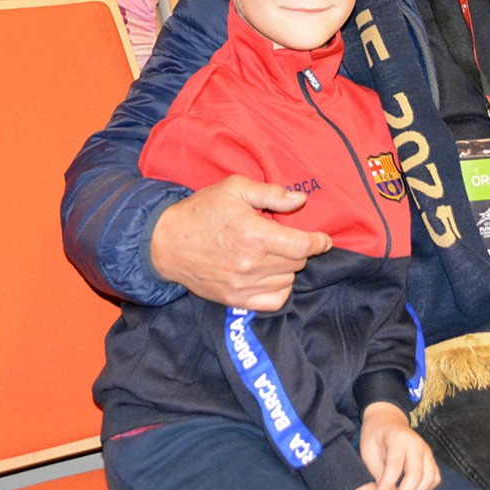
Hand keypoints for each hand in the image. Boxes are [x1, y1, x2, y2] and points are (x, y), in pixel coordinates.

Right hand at [148, 175, 328, 309]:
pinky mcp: (235, 300)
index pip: (302, 246)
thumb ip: (270, 193)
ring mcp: (242, 285)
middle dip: (297, 248)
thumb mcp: (234, 189)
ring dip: (287, 267)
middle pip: (296, 263)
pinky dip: (279, 288)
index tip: (323, 239)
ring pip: (287, 281)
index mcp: (253, 234)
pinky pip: (274, 300)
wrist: (166, 242)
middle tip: (282, 237)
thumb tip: (301, 200)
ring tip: (271, 253)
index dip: (318, 242)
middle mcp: (250, 263)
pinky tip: (269, 274)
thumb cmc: (202, 211)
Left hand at [359, 402, 439, 489]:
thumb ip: (377, 471)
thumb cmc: (375, 436)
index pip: (394, 466)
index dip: (387, 485)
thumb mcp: (368, 450)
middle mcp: (416, 444)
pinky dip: (426, 489)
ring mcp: (426, 450)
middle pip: (416, 474)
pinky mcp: (431, 458)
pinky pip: (434, 478)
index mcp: (398, 438)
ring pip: (429, 478)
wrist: (387, 419)